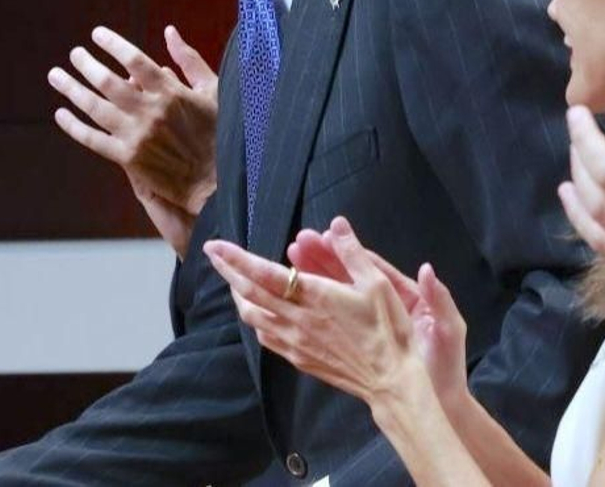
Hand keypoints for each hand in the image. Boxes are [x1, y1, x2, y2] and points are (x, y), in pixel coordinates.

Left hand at [48, 25, 218, 253]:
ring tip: (56, 76)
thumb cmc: (217, 132)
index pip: (134, 60)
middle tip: (74, 53)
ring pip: (95, 107)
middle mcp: (150, 111)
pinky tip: (60, 114)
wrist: (215, 181)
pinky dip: (73, 126)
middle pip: (108, 81)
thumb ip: (189, 59)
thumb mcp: (212, 90)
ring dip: (71, 89)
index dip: (112, 43)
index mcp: (170, 91)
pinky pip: (93, 139)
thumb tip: (169, 31)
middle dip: (86, 64)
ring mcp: (136, 135)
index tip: (96, 34)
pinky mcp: (128, 158)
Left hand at [203, 223, 425, 406]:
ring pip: (252, 316)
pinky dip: (255, 318)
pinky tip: (258, 311)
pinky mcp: (299, 358)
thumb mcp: (378, 284)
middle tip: (213, 253)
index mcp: (314, 297)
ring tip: (233, 279)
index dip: (236, 258)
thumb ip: (352, 252)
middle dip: (227, 271)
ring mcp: (295, 341)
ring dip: (238, 295)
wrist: (391, 381)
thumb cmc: (388, 330)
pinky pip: (266, 336)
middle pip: (249, 293)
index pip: (263, 273)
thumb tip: (337, 223)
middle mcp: (297, 319)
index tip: (215, 245)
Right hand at [288, 219, 469, 410]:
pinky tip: (295, 300)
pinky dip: (315, 307)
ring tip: (289, 264)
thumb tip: (426, 269)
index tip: (326, 236)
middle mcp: (384, 306)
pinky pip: (334, 319)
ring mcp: (369, 324)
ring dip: (314, 279)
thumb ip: (440, 300)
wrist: (437, 402)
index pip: (373, 268)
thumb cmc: (445, 367)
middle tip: (297, 244)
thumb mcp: (448, 331)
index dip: (350, 251)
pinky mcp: (358, 341)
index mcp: (405, 296)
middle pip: (350, 276)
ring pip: (338, 296)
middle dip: (323, 259)